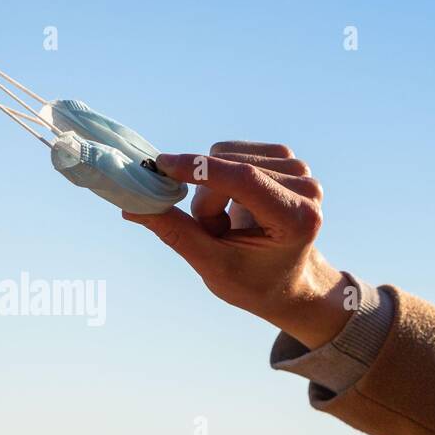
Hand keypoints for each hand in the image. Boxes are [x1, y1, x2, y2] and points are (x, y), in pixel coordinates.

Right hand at [124, 142, 350, 348]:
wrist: (290, 282)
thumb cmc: (253, 281)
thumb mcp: (211, 265)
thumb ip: (175, 232)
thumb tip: (129, 206)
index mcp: (296, 219)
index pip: (244, 179)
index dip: (199, 169)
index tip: (160, 165)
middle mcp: (305, 188)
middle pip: (229, 168)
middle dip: (207, 200)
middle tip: (214, 233)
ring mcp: (299, 169)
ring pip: (226, 156)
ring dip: (213, 190)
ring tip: (228, 223)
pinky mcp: (287, 159)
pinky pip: (232, 153)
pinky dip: (221, 178)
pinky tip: (236, 205)